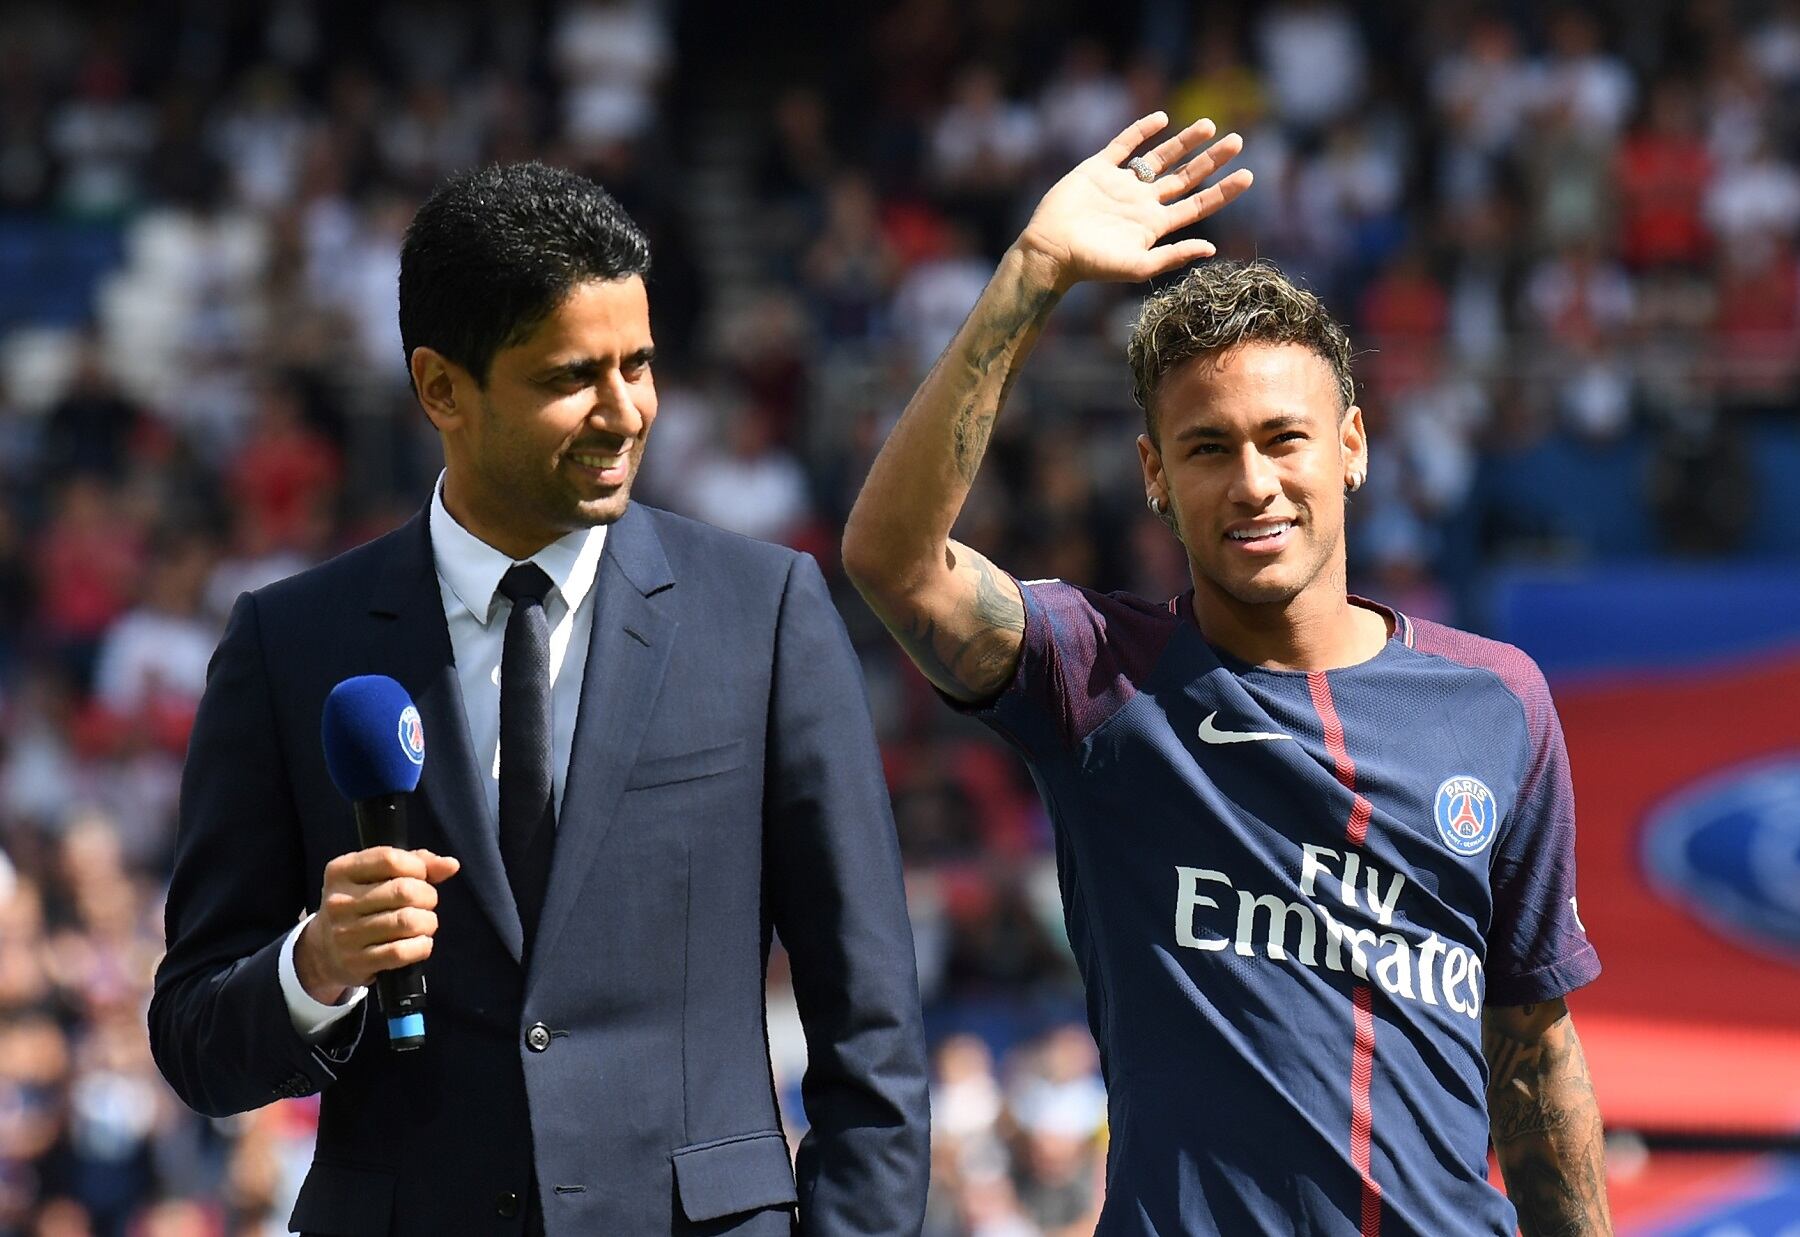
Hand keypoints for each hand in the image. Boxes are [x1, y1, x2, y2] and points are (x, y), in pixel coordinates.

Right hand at [295, 847, 459, 1003]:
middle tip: (426, 904)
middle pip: (404, 891)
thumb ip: (415, 862)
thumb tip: (451, 865)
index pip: (391, 859)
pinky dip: (421, 946)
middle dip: (428, 896)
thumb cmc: (361, 904)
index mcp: (341, 871)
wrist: (325, 951)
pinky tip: (420, 943)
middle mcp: (339, 902)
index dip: (418, 867)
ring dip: (428, 923)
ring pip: (407, 922)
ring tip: (425, 923)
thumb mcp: (376, 876)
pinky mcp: (356, 962)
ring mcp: (345, 934)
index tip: (421, 877)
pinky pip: (401, 952)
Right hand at [1015, 112, 1251, 292]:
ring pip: (1159, 158)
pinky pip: (1123, 145)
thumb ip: (1173, 256)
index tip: (1248, 175)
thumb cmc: (1091, 264)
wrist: (1050, 250)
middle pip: (1185, 177)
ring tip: (1208, 125)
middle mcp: (1142, 203)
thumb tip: (1212, 248)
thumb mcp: (1137, 266)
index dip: (1223, 191)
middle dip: (1211, 160)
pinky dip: (1142, 131)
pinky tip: (1161, 119)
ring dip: (1184, 142)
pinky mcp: (1098, 169)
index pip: (1198, 204)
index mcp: (1154, 226)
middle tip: (1237, 140)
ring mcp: (1121, 184)